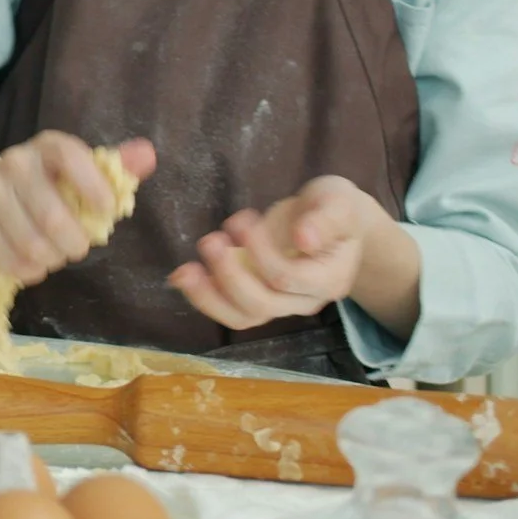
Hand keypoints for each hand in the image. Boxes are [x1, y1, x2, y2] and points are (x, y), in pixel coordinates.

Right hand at [0, 132, 156, 284]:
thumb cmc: (41, 180)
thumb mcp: (75, 167)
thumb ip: (114, 166)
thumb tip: (148, 155)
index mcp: (47, 146)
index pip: (72, 159)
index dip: (94, 189)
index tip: (107, 212)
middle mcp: (15, 164)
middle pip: (53, 218)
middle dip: (75, 243)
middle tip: (78, 246)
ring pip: (34, 247)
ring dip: (53, 259)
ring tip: (54, 253)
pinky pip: (14, 263)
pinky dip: (31, 272)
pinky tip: (33, 262)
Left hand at [170, 176, 382, 329]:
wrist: (330, 221)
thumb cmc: (334, 207)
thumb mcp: (337, 202)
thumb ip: (325, 219)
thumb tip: (304, 240)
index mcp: (330, 278)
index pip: (289, 278)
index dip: (260, 254)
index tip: (240, 220)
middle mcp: (307, 300)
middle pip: (263, 304)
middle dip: (229, 274)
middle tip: (210, 240)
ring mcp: (282, 305)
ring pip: (243, 316)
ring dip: (209, 294)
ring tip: (185, 269)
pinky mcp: (259, 300)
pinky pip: (231, 311)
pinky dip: (204, 297)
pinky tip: (181, 277)